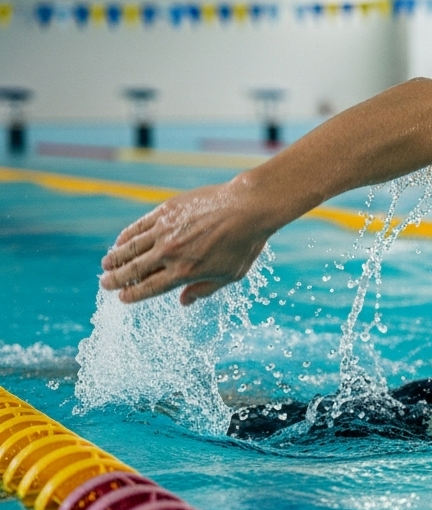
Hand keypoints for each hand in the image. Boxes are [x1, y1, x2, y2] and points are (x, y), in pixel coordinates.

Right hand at [99, 180, 272, 304]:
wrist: (248, 208)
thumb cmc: (244, 244)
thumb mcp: (230, 275)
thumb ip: (204, 290)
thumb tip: (183, 302)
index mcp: (185, 272)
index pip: (149, 287)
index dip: (132, 294)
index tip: (121, 298)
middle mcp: (170, 253)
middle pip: (134, 270)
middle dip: (116, 279)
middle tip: (105, 284)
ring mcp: (165, 230)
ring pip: (131, 247)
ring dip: (115, 257)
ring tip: (106, 264)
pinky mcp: (166, 211)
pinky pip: (139, 226)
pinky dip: (126, 236)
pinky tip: (119, 242)